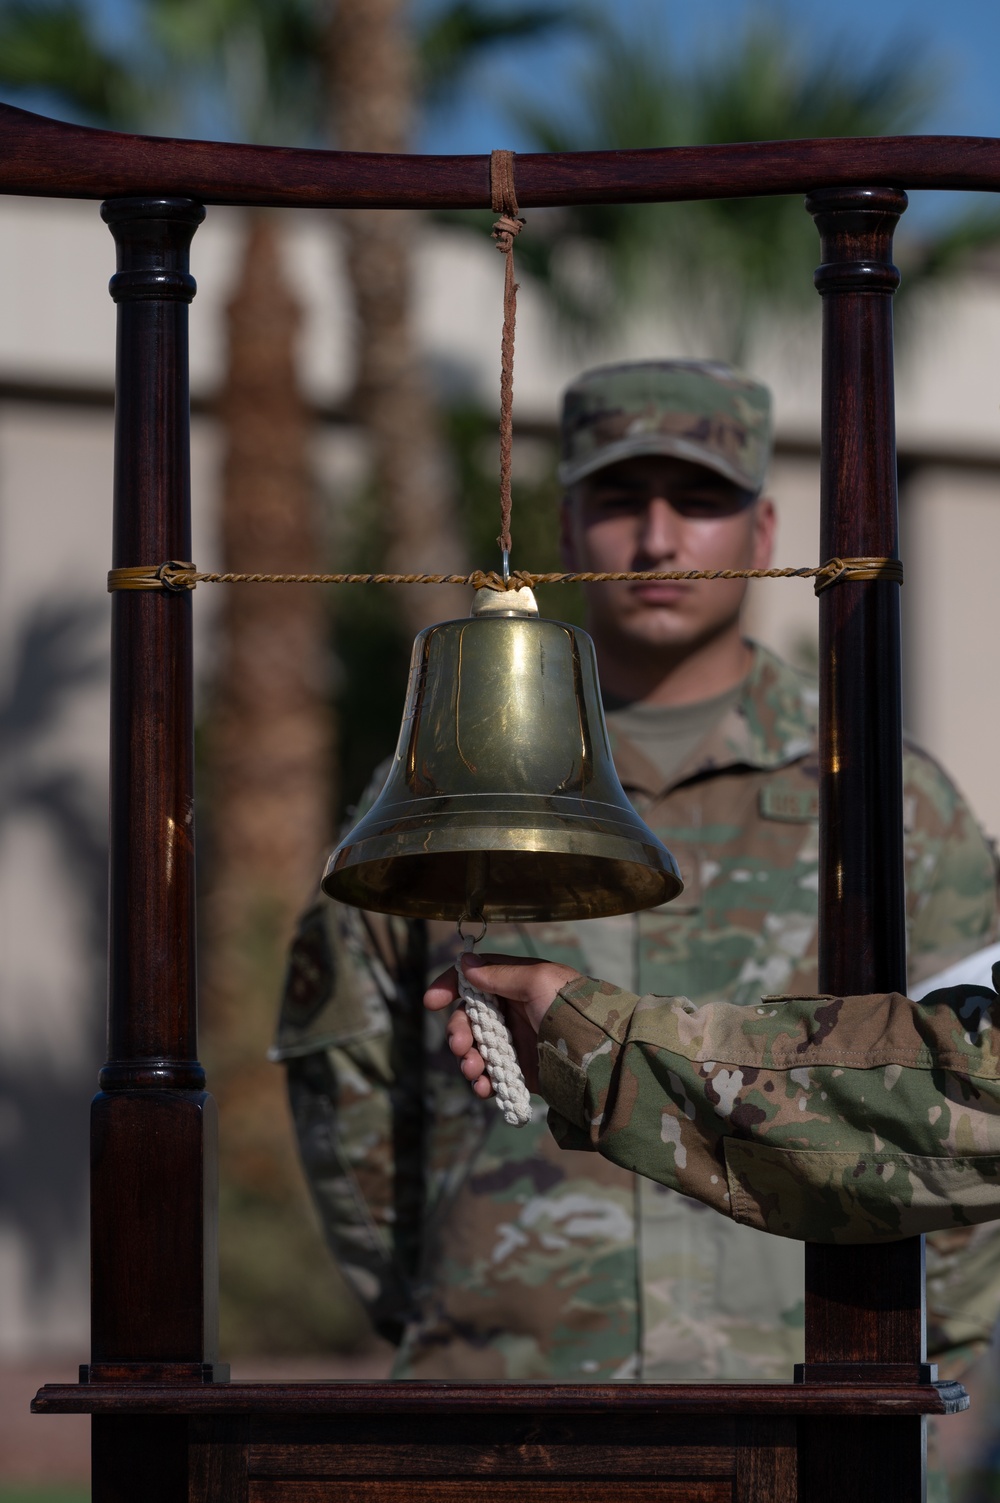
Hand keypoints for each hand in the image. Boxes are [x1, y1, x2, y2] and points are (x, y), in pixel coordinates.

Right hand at [424, 953, 580, 1097]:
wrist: (599, 1055)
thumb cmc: (571, 1008)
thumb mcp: (538, 981)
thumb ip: (501, 974)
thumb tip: (466, 963)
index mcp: (516, 984)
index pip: (475, 979)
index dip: (450, 986)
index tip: (432, 1001)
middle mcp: (513, 1011)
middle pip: (469, 1018)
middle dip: (458, 1032)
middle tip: (460, 1046)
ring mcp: (516, 1042)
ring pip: (476, 1050)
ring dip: (468, 1060)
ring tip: (474, 1071)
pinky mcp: (521, 1071)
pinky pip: (492, 1076)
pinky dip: (483, 1083)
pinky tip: (485, 1088)